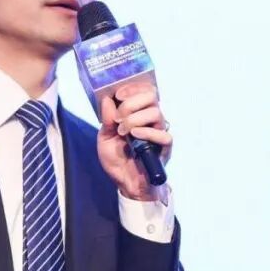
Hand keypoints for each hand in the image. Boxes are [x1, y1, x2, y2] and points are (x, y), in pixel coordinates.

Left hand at [96, 82, 171, 201]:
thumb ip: (106, 119)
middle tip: (119, 117)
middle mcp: (150, 120)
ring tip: (123, 132)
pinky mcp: (164, 147)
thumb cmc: (117, 159)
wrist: (125, 183)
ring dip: (135, 119)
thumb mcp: (104, 138)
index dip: (133, 88)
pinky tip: (134, 136)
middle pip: (151, 96)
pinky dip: (147, 132)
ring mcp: (158, 132)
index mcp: (138, 113)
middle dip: (132, 103)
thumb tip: (107, 100)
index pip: (144, 90)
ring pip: (156, 112)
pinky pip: (163, 135)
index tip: (118, 94)